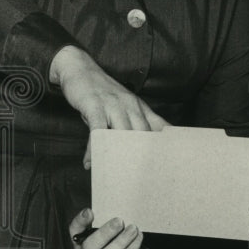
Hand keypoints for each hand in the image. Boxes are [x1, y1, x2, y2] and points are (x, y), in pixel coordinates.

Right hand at [50, 46, 169, 167]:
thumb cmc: (102, 93)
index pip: (159, 127)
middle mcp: (130, 106)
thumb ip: (135, 122)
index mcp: (140, 107)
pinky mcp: (94, 105)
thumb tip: (147, 143)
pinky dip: (94, 149)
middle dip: (142, 157)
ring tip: (115, 173)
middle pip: (142, 134)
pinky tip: (90, 161)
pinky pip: (97, 131)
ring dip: (118, 155)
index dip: (165, 145)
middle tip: (140, 179)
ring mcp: (113, 105)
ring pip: (122, 134)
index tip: (168, 163)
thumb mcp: (123, 105)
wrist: (80, 68)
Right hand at [70, 208, 163, 248]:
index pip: (74, 234)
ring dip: (120, 241)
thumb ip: (112, 228)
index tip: (89, 212)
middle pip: (88, 248)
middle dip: (104, 233)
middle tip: (119, 221)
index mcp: (83, 248)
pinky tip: (138, 238)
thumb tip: (115, 217)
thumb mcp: (118, 236)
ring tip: (133, 229)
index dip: (79, 223)